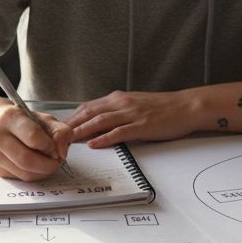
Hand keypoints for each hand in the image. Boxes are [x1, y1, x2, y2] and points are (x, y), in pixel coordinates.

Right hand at [0, 105, 73, 181]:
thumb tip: (61, 153)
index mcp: (10, 117)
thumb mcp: (44, 119)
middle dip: (48, 165)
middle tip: (56, 162)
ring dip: (42, 172)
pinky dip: (33, 174)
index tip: (55, 147)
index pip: (33, 137)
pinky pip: (20, 178)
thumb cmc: (23, 120)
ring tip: (48, 163)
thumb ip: (60, 132)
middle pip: (27, 160)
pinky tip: (36, 165)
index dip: (49, 146)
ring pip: (24, 173)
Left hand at [66, 90, 197, 147]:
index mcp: (117, 99)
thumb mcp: (134, 105)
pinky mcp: (142, 125)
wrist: (186, 106)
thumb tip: (97, 124)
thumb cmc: (162, 108)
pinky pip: (119, 131)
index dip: (70, 118)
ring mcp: (131, 113)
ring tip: (67, 141)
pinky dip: (104, 138)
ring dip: (81, 131)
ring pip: (99, 121)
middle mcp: (121, 103)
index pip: (87, 107)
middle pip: (88, 113)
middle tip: (55, 137)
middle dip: (69, 125)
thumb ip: (116, 112)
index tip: (57, 129)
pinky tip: (94, 144)